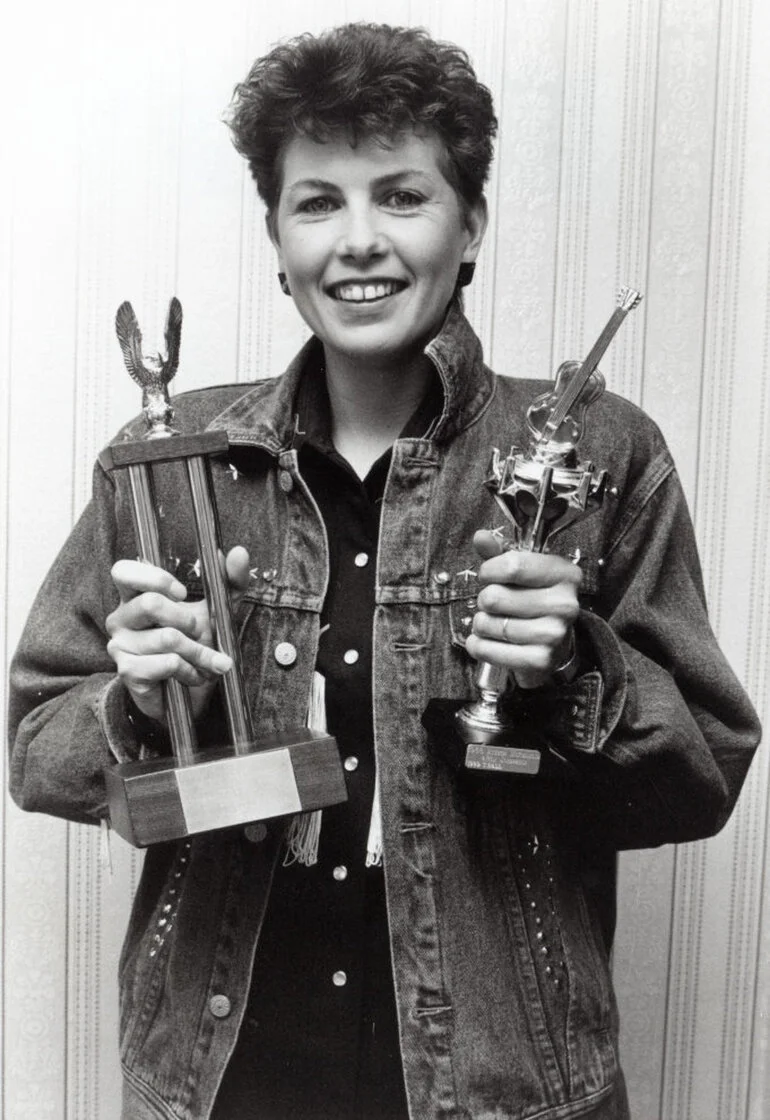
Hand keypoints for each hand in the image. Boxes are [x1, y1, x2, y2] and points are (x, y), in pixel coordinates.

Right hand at [105, 546, 250, 722]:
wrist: (189, 691)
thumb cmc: (195, 644)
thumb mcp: (217, 610)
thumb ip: (229, 581)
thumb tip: (239, 552)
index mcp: (135, 596)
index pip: (123, 572)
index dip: (154, 578)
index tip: (182, 593)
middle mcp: (121, 618)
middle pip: (151, 604)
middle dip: (188, 620)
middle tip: (199, 633)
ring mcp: (120, 645)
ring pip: (167, 638)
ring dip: (198, 652)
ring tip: (205, 661)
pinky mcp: (128, 671)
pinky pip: (168, 663)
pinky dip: (190, 670)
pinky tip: (192, 675)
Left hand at [465, 530, 580, 688]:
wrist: (554, 644)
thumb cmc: (533, 600)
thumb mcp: (522, 571)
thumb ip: (499, 553)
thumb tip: (481, 536)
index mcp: (564, 574)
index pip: (513, 565)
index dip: (489, 570)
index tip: (488, 576)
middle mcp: (565, 604)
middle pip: (495, 596)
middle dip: (484, 599)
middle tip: (493, 604)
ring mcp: (554, 634)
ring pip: (490, 624)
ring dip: (481, 623)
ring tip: (491, 622)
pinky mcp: (540, 660)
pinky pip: (490, 651)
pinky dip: (478, 646)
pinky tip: (484, 641)